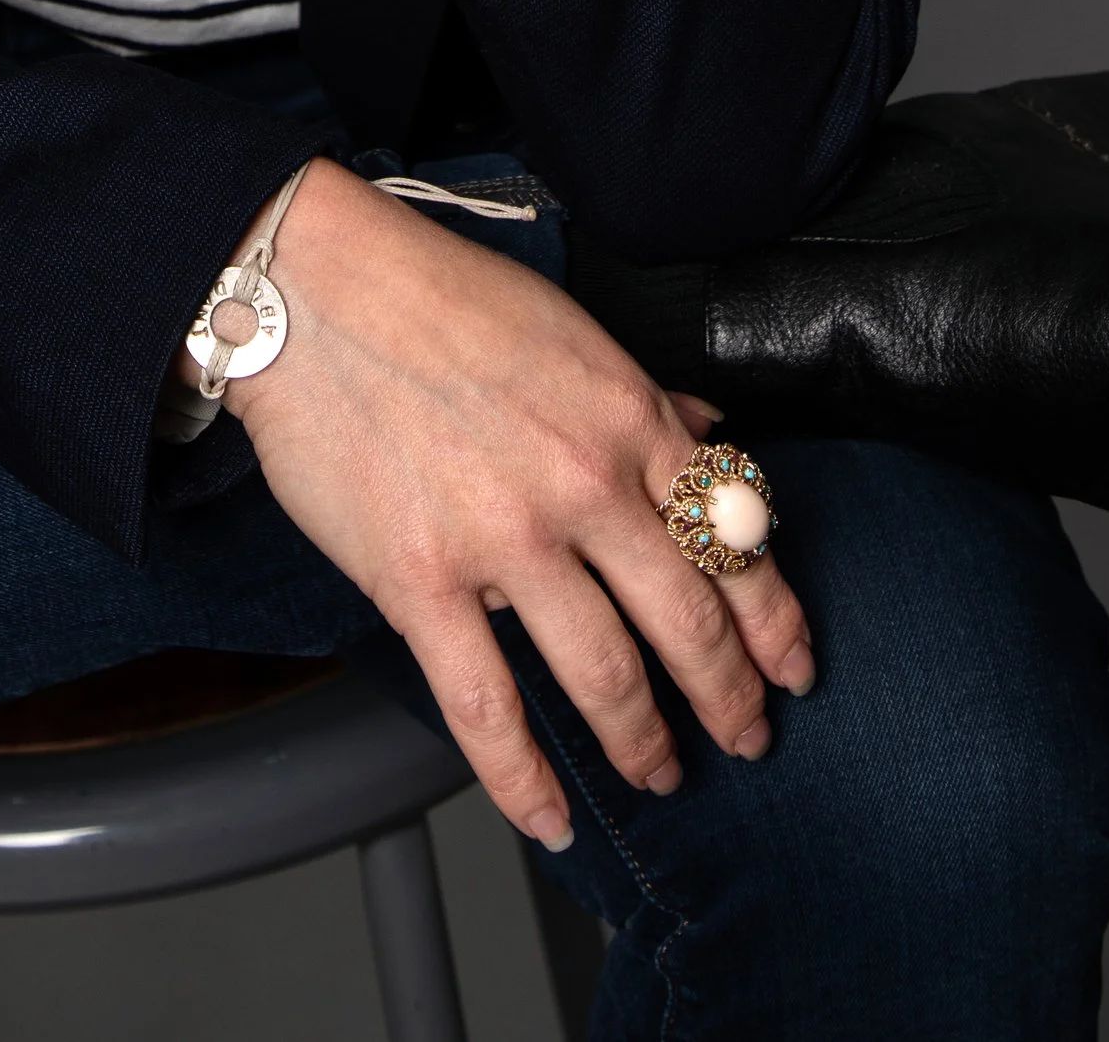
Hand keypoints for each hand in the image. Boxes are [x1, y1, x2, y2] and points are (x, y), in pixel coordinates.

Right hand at [225, 161, 814, 847]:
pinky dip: (526, 780)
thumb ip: (645, 397)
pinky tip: (551, 816)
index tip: (793, 667)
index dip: (775, 620)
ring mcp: (503, 539)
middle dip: (731, 699)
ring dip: (646, 742)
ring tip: (661, 773)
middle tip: (747, 739)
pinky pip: (487, 708)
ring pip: (606, 677)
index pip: (733, 540)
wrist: (315, 291)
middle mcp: (583, 484)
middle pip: (690, 623)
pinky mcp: (421, 582)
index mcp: (627, 418)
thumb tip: (709, 437)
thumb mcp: (570, 332)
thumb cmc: (439, 296)